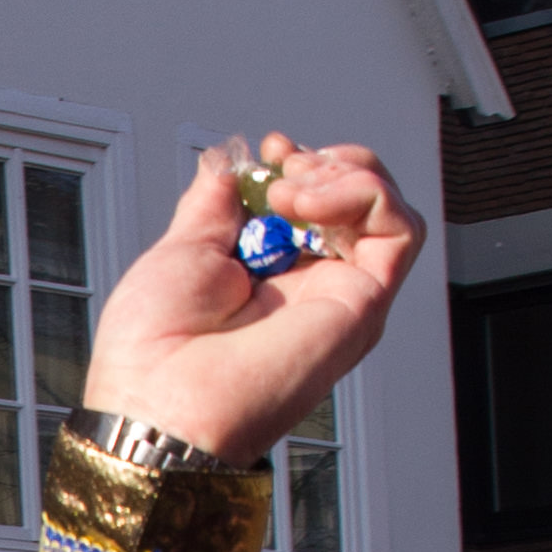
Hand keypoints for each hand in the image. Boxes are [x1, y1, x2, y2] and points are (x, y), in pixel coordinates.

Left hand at [87, 136, 425, 466]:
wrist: (158, 400)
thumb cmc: (153, 351)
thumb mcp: (182, 250)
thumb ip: (214, 204)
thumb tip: (232, 162)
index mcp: (269, 275)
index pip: (315, 201)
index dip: (301, 164)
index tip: (269, 151)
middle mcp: (311, 287)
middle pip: (358, 200)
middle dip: (325, 164)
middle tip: (281, 172)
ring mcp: (340, 297)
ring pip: (387, 211)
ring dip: (345, 175)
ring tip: (291, 191)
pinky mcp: (363, 306)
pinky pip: (399, 232)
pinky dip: (363, 195)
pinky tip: (309, 202)